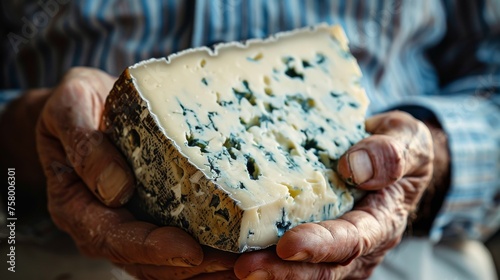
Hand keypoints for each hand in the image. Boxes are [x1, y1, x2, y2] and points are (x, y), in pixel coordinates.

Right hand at [36, 67, 237, 278]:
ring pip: (164, 260)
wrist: (84, 107)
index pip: (112, 237)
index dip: (151, 248)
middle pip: (144, 260)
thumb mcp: (70, 109)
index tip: (190, 251)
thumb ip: (85, 145)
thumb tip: (116, 187)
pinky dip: (207, 248)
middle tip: (231, 264)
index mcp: (77, 204)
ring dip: (204, 266)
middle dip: (190, 266)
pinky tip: (238, 247)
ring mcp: (129, 220)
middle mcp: (103, 222)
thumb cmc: (76, 105)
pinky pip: (178, 239)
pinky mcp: (151, 211)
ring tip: (243, 262)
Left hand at [234, 111, 441, 278]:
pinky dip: (264, 261)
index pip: (351, 241)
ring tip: (228, 266)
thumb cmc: (398, 148)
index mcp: (381, 221)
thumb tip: (355, 167)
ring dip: (267, 273)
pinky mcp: (318, 246)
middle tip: (244, 268)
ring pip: (303, 272)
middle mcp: (359, 246)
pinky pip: (291, 261)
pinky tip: (228, 257)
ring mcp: (338, 251)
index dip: (320, 245)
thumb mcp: (407, 139)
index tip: (288, 245)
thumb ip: (390, 152)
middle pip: (321, 270)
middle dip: (282, 272)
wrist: (393, 161)